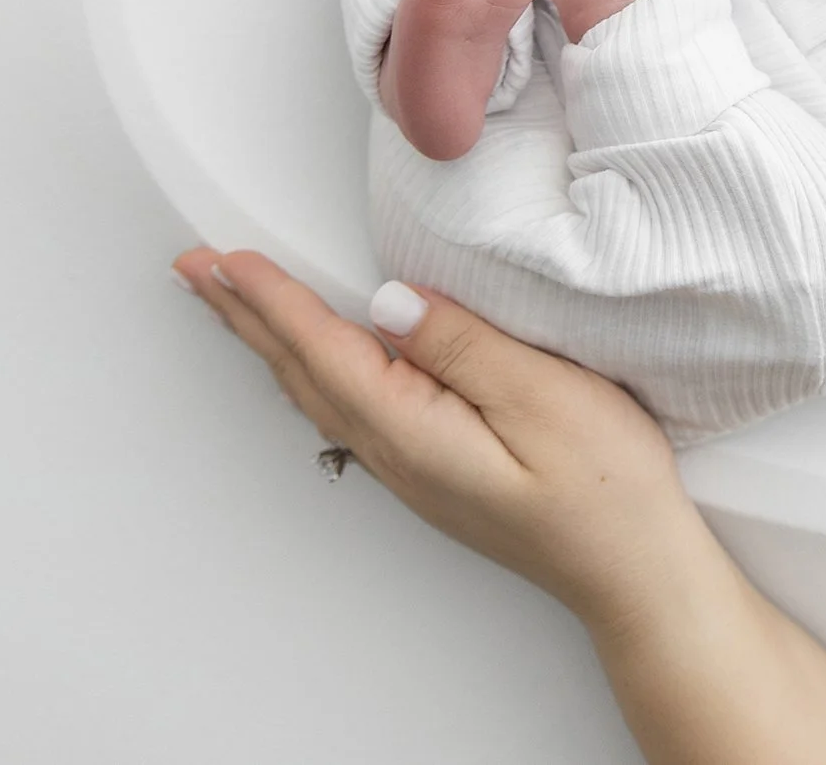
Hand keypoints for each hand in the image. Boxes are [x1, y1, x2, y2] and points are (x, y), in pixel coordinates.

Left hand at [172, 249, 726, 633]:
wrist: (634, 570)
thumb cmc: (605, 488)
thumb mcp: (542, 396)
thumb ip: (460, 344)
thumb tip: (389, 302)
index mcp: (411, 428)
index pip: (323, 346)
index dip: (272, 296)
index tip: (223, 256)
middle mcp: (395, 453)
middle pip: (301, 371)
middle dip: (243, 316)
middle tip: (191, 270)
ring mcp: (411, 468)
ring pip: (319, 391)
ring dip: (269, 342)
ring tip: (232, 304)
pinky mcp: (435, 469)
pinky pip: (348, 407)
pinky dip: (311, 369)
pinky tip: (312, 362)